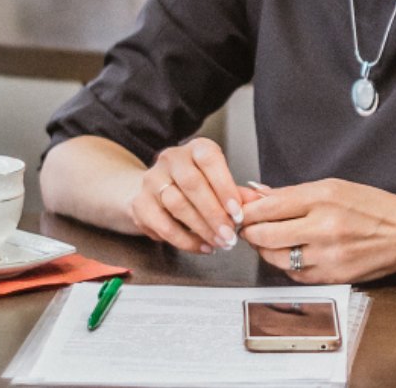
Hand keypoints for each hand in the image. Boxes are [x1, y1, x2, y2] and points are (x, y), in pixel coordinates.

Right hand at [130, 137, 261, 253]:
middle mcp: (171, 159)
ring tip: (219, 242)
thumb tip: (257, 202)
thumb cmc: (195, 185)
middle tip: (230, 234)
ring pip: (177, 205)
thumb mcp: (218, 182)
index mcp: (196, 148)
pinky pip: (162, 225)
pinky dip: (185, 240)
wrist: (154, 192)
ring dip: (201, 228)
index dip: (225, 187)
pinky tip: (201, 246)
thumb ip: (236, 192)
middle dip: (214, 214)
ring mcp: (152, 180)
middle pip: (192, 185)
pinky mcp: (139, 204)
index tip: (237, 212)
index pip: (210, 161)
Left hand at [239, 178, 395, 282]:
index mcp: (324, 198)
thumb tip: (257, 195)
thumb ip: (293, 194)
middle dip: (250, 231)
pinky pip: (293, 274)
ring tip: (272, 239)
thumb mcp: (334, 187)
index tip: (241, 211)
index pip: (268, 207)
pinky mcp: (330, 276)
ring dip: (265, 249)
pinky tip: (294, 252)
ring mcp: (326, 255)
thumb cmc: (373, 207)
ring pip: (274, 258)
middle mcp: (323, 227)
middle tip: (249, 227)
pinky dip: (286, 264)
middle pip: (264, 235)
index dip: (247, 211)